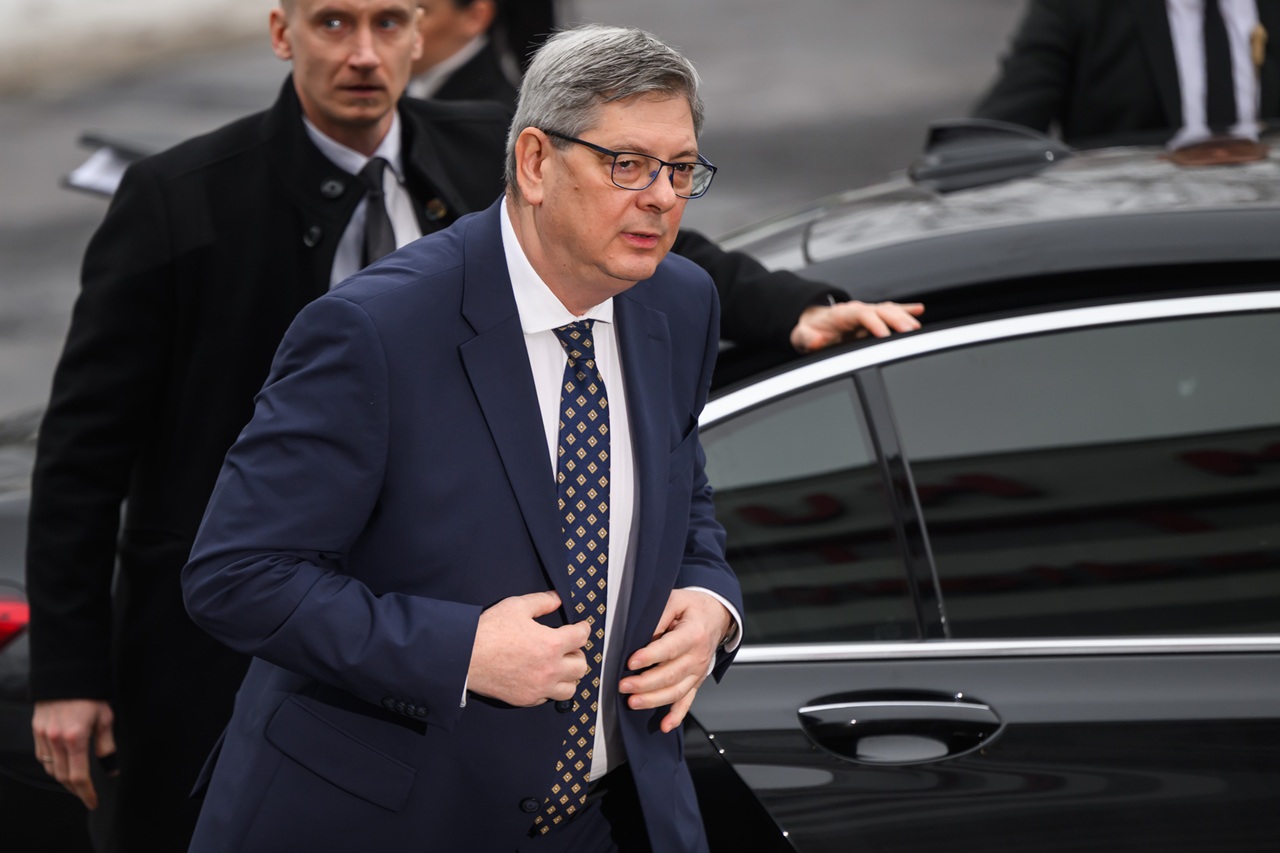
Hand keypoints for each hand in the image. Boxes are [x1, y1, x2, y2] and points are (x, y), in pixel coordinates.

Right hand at [32, 699, 116, 809]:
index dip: (86, 792)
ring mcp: (43, 736)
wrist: (67, 674)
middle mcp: (56, 740)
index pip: (79, 776)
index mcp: (75, 738)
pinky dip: (52, 766)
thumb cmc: (90, 695)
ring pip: (50, 769)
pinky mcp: (37, 731)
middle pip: (63, 776)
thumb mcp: (106, 719)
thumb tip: (111, 769)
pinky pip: (42, 757)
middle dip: (76, 789)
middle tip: (87, 796)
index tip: (93, 802)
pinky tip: (62, 766)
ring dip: (63, 779)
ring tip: (77, 783)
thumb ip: (107, 746)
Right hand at [467, 591, 591, 706]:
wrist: (465, 657)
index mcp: (551, 644)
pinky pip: (548, 698)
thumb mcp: (516, 606)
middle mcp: (550, 669)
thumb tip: (557, 599)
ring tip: (559, 666)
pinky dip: (550, 689)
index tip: (581, 627)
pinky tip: (541, 678)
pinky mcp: (526, 699)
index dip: (584, 628)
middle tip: (568, 646)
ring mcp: (539, 687)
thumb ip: (541, 601)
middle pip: (581, 665)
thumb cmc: (488, 631)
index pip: (582, 637)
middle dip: (577, 653)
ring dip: (568, 676)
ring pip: (570, 688)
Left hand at [618, 589, 731, 733]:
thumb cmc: (693, 608)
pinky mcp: (696, 681)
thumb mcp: (675, 600)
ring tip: (633, 702)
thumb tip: (640, 635)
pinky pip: (687, 701)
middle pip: (671, 675)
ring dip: (653, 700)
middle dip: (645, 683)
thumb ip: (658, 616)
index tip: (631, 662)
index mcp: (694, 634)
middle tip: (624, 685)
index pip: (670, 648)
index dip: (650, 656)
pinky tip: (665, 725)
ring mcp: (697, 672)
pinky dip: (677, 715)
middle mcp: (697, 656)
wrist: (716, 616)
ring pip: (676, 692)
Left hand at [790, 300, 924, 352]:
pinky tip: (919, 310)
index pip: (861, 315)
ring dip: (903, 317)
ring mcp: (866, 313)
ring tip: (917, 327)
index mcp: (841, 313)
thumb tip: (817, 340)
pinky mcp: (872, 318)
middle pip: (880, 311)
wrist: (810, 324)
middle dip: (895, 320)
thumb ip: (807, 338)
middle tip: (909, 331)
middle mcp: (857, 310)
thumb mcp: (801, 336)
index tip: (884, 335)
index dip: (874, 323)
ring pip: (888, 311)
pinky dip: (904, 310)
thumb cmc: (808, 331)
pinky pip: (890, 312)